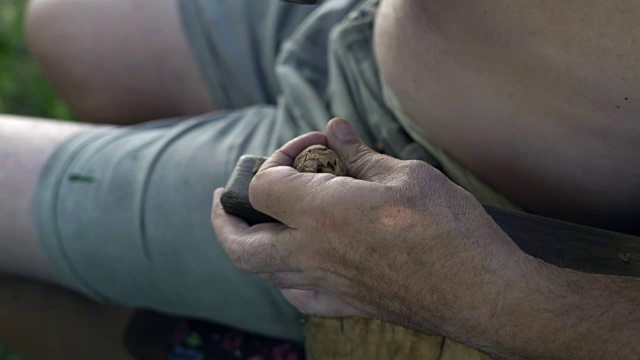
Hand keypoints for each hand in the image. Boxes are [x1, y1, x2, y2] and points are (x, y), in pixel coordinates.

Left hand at [211, 118, 533, 332]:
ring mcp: (327, 285)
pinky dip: (285, 278)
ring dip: (255, 244)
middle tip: (230, 200)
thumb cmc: (449, 229)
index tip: (315, 145)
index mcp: (322, 213)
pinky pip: (298, 297)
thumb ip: (361, 155)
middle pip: (240, 244)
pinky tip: (299, 263)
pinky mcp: (348, 306)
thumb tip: (336, 129)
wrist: (481, 292)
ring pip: (264, 273)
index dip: (281, 156)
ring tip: (269, 222)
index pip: (264, 185)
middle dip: (226, 219)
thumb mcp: (407, 174)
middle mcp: (312, 253)